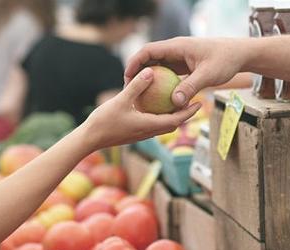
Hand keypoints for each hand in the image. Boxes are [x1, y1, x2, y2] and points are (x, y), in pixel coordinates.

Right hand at [82, 67, 200, 150]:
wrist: (90, 139)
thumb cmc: (104, 121)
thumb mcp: (121, 100)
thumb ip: (137, 86)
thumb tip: (151, 71)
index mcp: (149, 126)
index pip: (176, 120)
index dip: (189, 112)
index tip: (199, 103)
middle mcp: (149, 132)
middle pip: (173, 124)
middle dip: (185, 114)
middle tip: (194, 101)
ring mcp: (142, 134)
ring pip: (163, 125)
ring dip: (173, 116)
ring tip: (178, 102)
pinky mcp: (135, 132)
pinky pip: (153, 124)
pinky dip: (160, 115)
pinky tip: (156, 105)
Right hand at [125, 37, 248, 107]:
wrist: (239, 54)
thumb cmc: (225, 60)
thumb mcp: (208, 75)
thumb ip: (190, 87)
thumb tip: (175, 103)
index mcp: (177, 46)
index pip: (148, 51)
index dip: (134, 62)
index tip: (127, 77)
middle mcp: (175, 50)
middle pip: (149, 59)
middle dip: (137, 73)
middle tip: (128, 90)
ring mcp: (179, 58)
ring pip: (158, 67)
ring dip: (148, 80)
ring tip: (139, 96)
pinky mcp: (184, 66)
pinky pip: (168, 75)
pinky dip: (161, 85)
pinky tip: (158, 100)